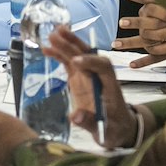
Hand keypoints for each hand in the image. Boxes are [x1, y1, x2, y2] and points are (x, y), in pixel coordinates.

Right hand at [45, 27, 137, 147]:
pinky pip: (70, 63)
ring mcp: (89, 76)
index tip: (75, 62)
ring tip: (51, 34)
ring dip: (66, 44)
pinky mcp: (80, 79)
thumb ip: (90, 122)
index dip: (91, 62)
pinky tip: (47, 49)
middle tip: (58, 34)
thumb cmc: (115, 129)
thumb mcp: (106, 130)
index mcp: (110, 86)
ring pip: (78, 56)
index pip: (104, 67)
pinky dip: (59, 55)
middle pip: (89, 55)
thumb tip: (74, 116)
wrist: (118, 129)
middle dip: (74, 45)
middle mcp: (100, 77)